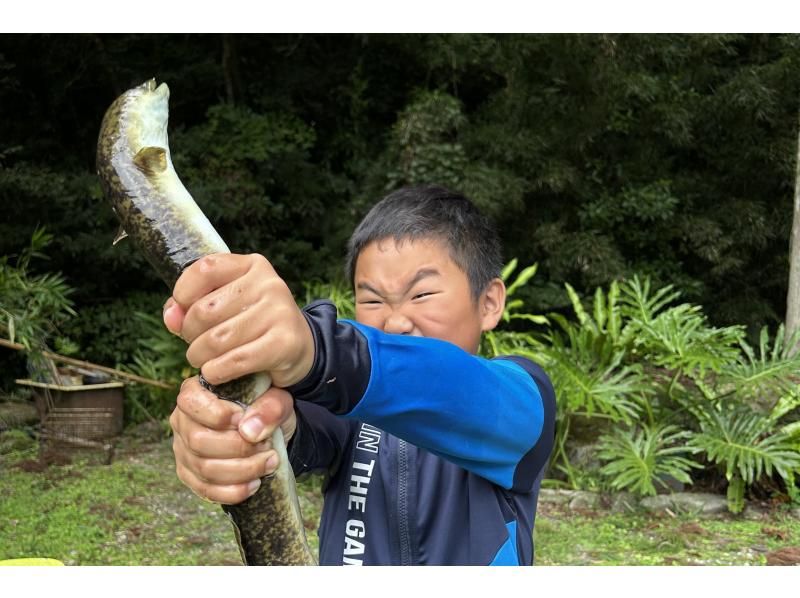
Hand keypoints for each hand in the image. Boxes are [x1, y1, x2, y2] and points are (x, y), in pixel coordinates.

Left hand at [163, 253, 313, 387]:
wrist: (300, 348)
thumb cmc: (253, 324)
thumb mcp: (226, 305)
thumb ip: (192, 306)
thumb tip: (172, 317)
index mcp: (252, 266)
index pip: (204, 269)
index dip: (183, 294)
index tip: (183, 313)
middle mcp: (269, 284)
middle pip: (204, 310)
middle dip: (190, 335)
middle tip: (198, 345)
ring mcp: (280, 312)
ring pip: (217, 339)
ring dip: (201, 358)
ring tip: (205, 361)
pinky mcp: (285, 342)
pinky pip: (235, 361)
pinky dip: (217, 371)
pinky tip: (216, 373)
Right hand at [169, 376, 296, 504]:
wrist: (267, 429)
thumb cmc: (266, 407)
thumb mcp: (277, 398)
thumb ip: (270, 407)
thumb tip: (249, 432)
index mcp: (195, 392)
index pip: (191, 402)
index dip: (218, 414)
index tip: (244, 419)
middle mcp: (182, 421)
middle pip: (198, 441)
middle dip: (238, 448)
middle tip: (267, 446)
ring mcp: (182, 450)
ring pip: (204, 469)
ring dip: (242, 470)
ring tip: (269, 462)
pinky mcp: (190, 475)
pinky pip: (206, 490)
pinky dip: (233, 491)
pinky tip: (255, 483)